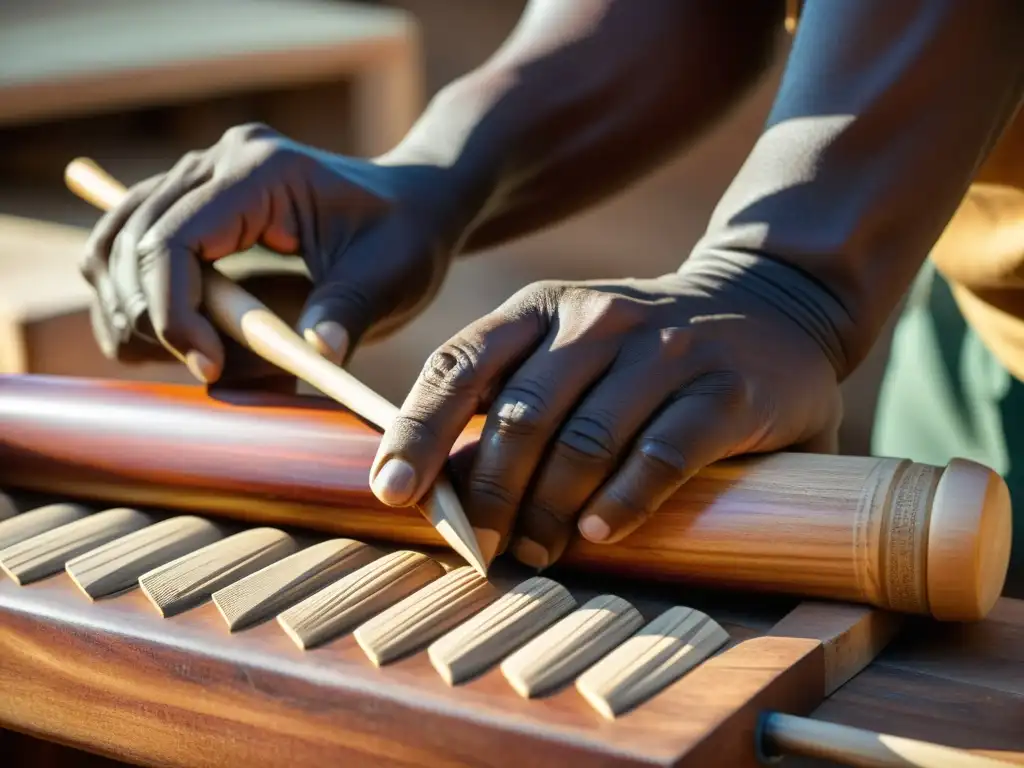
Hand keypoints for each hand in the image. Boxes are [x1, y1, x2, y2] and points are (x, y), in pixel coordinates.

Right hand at [79, 123, 466, 381]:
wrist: (412, 209)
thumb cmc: (406, 237)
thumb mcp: (390, 277)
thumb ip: (348, 313)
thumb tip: (314, 355)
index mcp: (261, 171)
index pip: (173, 240)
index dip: (174, 312)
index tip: (210, 366)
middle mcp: (215, 163)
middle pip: (130, 246)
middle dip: (152, 320)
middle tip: (210, 370)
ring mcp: (196, 180)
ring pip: (112, 247)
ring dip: (134, 313)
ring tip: (199, 357)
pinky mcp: (192, 206)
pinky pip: (127, 251)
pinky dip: (136, 301)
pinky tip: (182, 339)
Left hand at [369, 261, 843, 567]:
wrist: (769, 303)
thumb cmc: (639, 346)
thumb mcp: (568, 344)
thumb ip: (510, 394)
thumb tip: (436, 482)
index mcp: (542, 307)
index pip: (459, 364)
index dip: (417, 431)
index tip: (393, 493)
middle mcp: (598, 317)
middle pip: (520, 416)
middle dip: (489, 494)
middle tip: (482, 548)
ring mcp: (666, 348)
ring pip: (586, 440)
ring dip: (550, 510)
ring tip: (537, 552)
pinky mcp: (725, 388)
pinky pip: (661, 454)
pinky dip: (624, 501)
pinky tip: (600, 532)